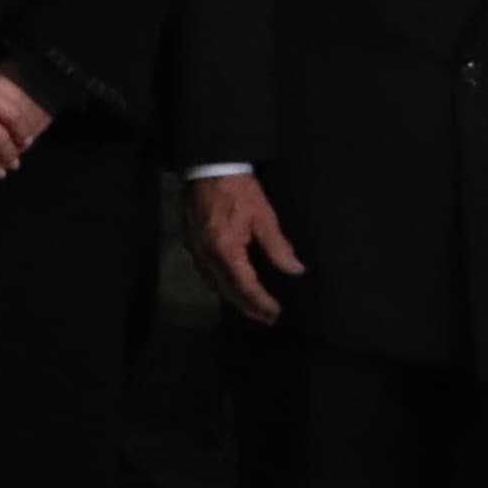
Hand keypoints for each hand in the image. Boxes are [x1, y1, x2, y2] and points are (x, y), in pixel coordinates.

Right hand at [185, 171, 304, 323]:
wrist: (208, 169)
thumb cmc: (239, 191)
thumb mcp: (264, 216)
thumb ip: (278, 246)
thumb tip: (295, 270)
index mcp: (226, 249)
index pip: (245, 285)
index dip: (261, 302)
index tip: (275, 313)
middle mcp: (207, 256)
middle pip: (227, 291)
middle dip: (247, 307)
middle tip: (267, 319)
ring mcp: (196, 251)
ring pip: (214, 285)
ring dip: (233, 299)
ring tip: (252, 308)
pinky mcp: (192, 245)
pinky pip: (206, 275)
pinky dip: (221, 286)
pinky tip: (231, 287)